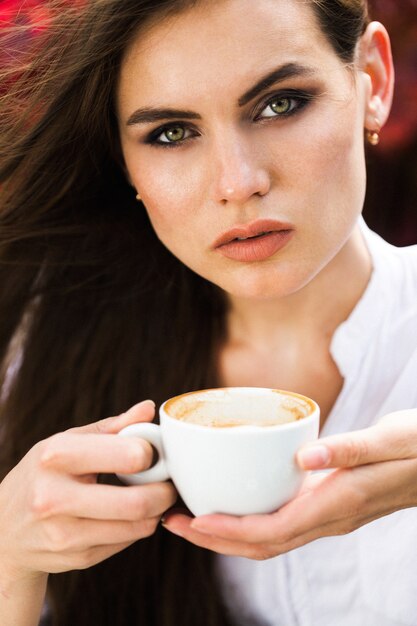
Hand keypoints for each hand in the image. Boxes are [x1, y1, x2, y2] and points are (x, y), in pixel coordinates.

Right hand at [0, 400, 176, 581]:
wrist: (4, 530)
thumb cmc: (43, 475)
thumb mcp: (67, 442)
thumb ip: (112, 427)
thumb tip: (148, 409)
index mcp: (56, 456)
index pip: (129, 456)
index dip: (152, 453)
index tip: (155, 452)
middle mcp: (55, 498)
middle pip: (138, 502)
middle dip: (165, 491)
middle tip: (169, 481)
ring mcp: (65, 534)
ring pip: (139, 526)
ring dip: (157, 511)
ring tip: (153, 495)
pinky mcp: (77, 558)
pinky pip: (127, 541)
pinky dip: (138, 526)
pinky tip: (129, 513)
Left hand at [162, 409, 416, 559]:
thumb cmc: (416, 447)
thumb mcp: (389, 439)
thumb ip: (348, 449)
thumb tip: (303, 457)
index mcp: (338, 504)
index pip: (274, 531)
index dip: (230, 532)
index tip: (194, 521)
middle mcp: (329, 519)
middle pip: (263, 544)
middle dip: (216, 540)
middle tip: (173, 522)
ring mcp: (327, 516)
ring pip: (268, 539)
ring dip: (226, 534)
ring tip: (190, 516)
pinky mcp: (325, 505)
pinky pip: (279, 523)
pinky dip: (247, 520)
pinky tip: (231, 501)